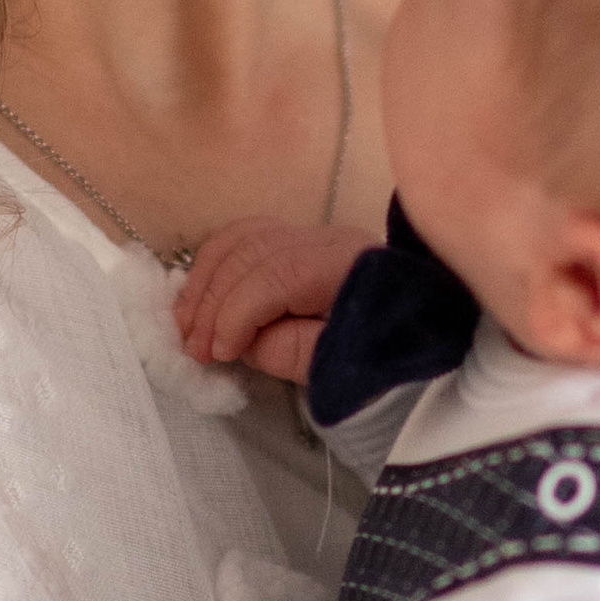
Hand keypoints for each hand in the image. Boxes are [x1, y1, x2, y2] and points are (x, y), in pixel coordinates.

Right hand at [176, 218, 369, 383]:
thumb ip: (290, 352)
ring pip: (240, 239)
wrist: (414, 334)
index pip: (274, 276)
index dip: (236, 315)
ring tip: (185, 326)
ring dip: (204, 281)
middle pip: (250, 253)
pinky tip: (197, 295)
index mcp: (344, 266)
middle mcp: (324, 239)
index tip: (218, 355)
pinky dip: (212, 264)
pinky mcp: (295, 242)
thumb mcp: (340, 364)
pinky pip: (242, 237)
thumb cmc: (382, 353)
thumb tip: (244, 341)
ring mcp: (308, 235)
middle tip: (193, 350)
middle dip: (212, 303)